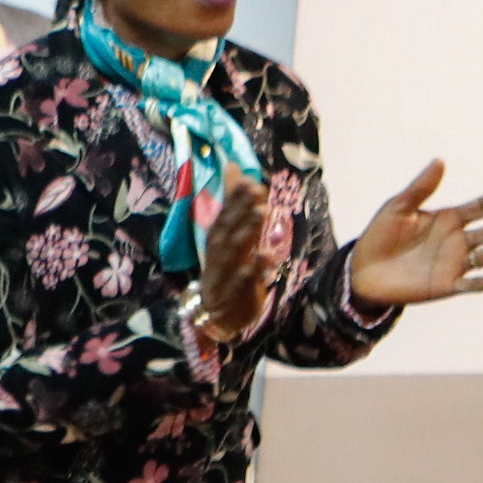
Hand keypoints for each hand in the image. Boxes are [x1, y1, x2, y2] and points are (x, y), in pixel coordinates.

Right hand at [195, 176, 289, 342]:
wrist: (214, 315)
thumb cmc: (226, 269)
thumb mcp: (228, 237)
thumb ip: (234, 203)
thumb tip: (235, 167)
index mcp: (217, 239)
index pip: (224, 214)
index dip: (235, 198)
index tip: (248, 180)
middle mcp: (219, 253)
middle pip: (229, 228)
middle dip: (242, 208)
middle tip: (257, 189)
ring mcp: (228, 272)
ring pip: (236, 250)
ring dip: (248, 231)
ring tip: (262, 213)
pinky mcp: (239, 292)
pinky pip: (247, 279)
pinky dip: (256, 268)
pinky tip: (268, 257)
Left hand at [345, 160, 482, 308]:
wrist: (362, 270)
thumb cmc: (381, 235)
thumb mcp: (398, 207)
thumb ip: (421, 188)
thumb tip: (440, 160)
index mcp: (450, 218)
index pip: (481, 207)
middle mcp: (459, 240)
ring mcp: (456, 263)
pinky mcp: (447, 285)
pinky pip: (471, 284)